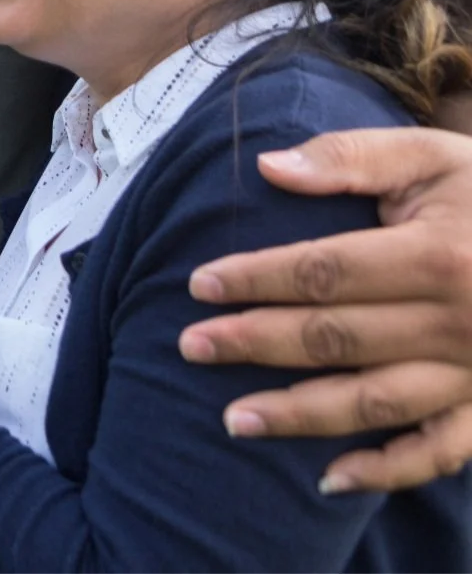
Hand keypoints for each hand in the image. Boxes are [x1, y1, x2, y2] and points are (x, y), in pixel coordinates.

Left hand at [180, 127, 471, 491]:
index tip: (198, 285)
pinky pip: (440, 451)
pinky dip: (388, 470)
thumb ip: (351, 158)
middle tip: (191, 346)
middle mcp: (459, 322)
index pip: (326, 272)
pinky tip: (328, 480)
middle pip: (338, 338)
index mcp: (438, 255)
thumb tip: (268, 168)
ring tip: (232, 420)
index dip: (258, 278)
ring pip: (376, 402)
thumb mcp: (431, 156)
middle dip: (257, 344)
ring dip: (301, 415)